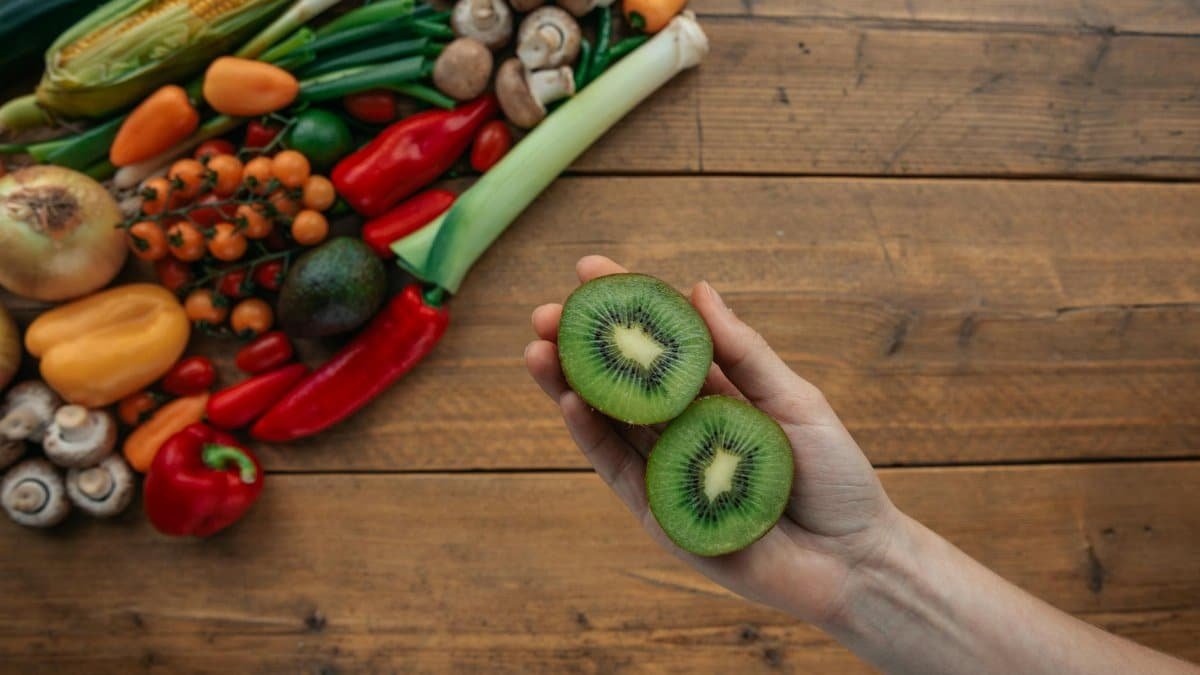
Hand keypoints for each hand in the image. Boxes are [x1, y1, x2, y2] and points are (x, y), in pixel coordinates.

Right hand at [525, 256, 901, 624]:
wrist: (851, 561)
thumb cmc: (835, 476)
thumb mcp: (795, 402)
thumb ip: (744, 354)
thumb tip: (697, 290)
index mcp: (717, 393)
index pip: (661, 340)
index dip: (625, 304)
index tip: (589, 268)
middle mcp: (683, 427)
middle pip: (622, 379)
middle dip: (580, 344)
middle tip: (544, 314)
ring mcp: (665, 469)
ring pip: (607, 420)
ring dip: (569, 385)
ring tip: (537, 350)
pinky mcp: (658, 513)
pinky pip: (616, 468)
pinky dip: (590, 435)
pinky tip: (568, 401)